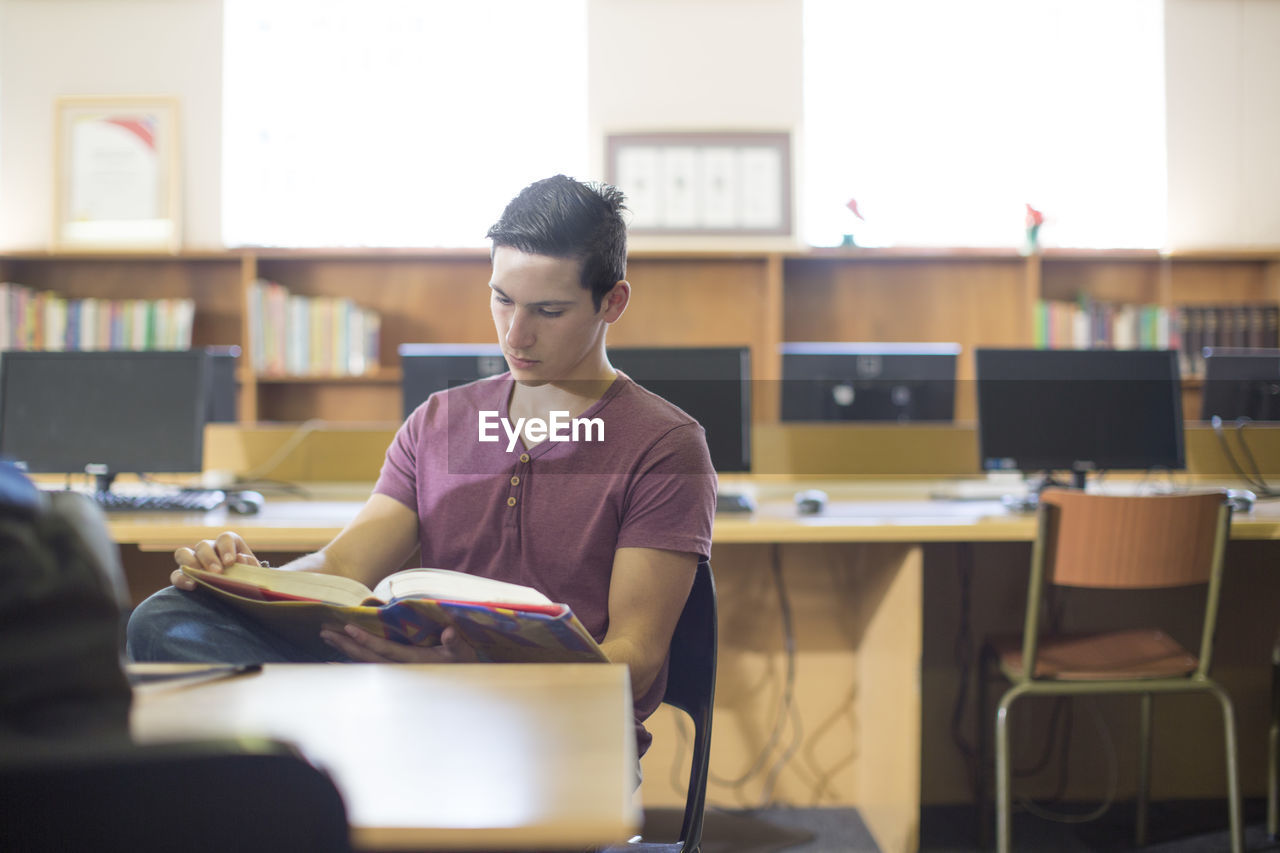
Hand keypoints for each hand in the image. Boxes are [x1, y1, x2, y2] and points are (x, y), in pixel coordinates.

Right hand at [171, 531, 260, 589]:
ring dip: (191, 564)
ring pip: (183, 553)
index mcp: (228, 544)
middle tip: (217, 572)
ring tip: (200, 579)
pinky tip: (191, 586)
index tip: (230, 562)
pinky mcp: (183, 575)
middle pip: (203, 545)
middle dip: (209, 558)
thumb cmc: (247, 580)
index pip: (225, 539)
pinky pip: (176, 574)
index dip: (226, 548)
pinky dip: (181, 579)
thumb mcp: (253, 573)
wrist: (240, 593)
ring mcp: (193, 560)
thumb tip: (241, 558)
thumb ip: (250, 566)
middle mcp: (209, 549)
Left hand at [319, 624, 478, 663]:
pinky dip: (351, 663)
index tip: (349, 629)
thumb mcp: (462, 652)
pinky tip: (336, 660)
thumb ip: (455, 643)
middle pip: (368, 658)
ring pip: (365, 663)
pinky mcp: (394, 674)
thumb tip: (449, 633)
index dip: (367, 640)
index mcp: (414, 662)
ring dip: (345, 651)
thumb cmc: (463, 664)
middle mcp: (400, 670)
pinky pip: (367, 668)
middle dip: (346, 644)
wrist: (462, 688)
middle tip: (325, 632)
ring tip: (327, 639)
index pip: (386, 650)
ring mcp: (395, 674)